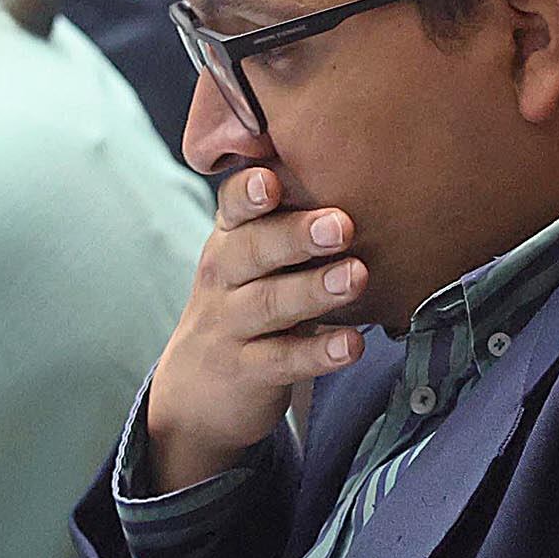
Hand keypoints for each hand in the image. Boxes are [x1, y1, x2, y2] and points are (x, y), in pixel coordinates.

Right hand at [144, 160, 366, 492]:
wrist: (195, 388)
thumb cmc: (243, 304)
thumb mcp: (251, 259)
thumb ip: (288, 221)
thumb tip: (363, 169)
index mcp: (229, 240)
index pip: (233, 208)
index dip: (249, 194)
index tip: (271, 180)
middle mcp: (225, 278)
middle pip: (253, 250)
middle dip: (295, 235)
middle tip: (340, 224)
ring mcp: (232, 326)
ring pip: (271, 303)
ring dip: (314, 289)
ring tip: (356, 276)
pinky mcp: (247, 371)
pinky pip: (283, 360)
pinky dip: (318, 352)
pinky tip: (353, 344)